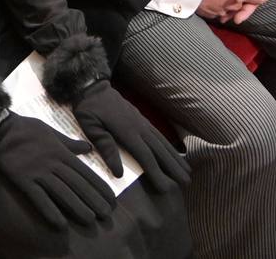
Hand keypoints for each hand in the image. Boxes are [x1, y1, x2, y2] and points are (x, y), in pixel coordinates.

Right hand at [0, 114, 115, 228]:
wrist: (0, 128)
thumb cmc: (26, 128)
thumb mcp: (51, 131)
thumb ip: (70, 143)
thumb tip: (88, 148)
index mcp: (61, 152)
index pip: (85, 172)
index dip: (99, 186)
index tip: (110, 198)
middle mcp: (53, 163)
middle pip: (77, 184)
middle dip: (93, 199)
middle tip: (106, 214)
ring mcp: (38, 172)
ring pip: (62, 192)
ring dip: (77, 206)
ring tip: (90, 219)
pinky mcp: (23, 180)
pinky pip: (38, 198)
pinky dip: (50, 211)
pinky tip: (60, 223)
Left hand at [71, 81, 190, 189]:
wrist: (93, 87)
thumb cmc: (88, 109)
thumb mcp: (90, 128)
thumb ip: (105, 147)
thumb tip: (119, 172)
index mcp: (127, 131)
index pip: (145, 156)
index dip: (157, 172)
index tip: (167, 187)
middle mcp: (139, 127)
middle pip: (159, 150)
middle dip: (174, 167)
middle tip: (187, 183)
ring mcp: (142, 122)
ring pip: (162, 142)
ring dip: (175, 157)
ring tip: (187, 171)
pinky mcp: (141, 119)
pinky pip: (158, 135)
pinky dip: (169, 146)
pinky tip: (175, 153)